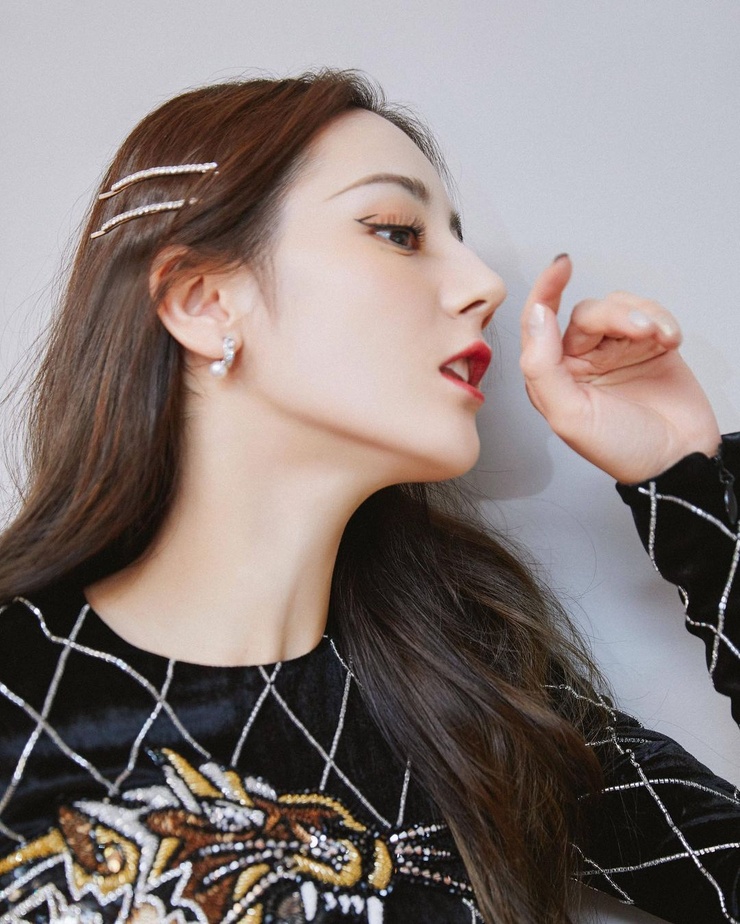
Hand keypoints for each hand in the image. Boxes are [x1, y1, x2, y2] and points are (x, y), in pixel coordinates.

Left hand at [519, 255, 720, 482]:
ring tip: (656, 337)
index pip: (539, 324)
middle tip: (640, 332)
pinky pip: (648, 313)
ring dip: (639, 316)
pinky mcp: (649, 346)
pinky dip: (660, 319)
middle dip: (614, 316)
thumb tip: (536, 316)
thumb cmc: (621, 449)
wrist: (677, 461)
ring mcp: (616, 352)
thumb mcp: (569, 415)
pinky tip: (668, 339)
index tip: (561, 266)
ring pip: (617, 308)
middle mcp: (581, 360)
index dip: (545, 290)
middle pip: (586, 313)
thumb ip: (542, 366)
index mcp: (553, 376)